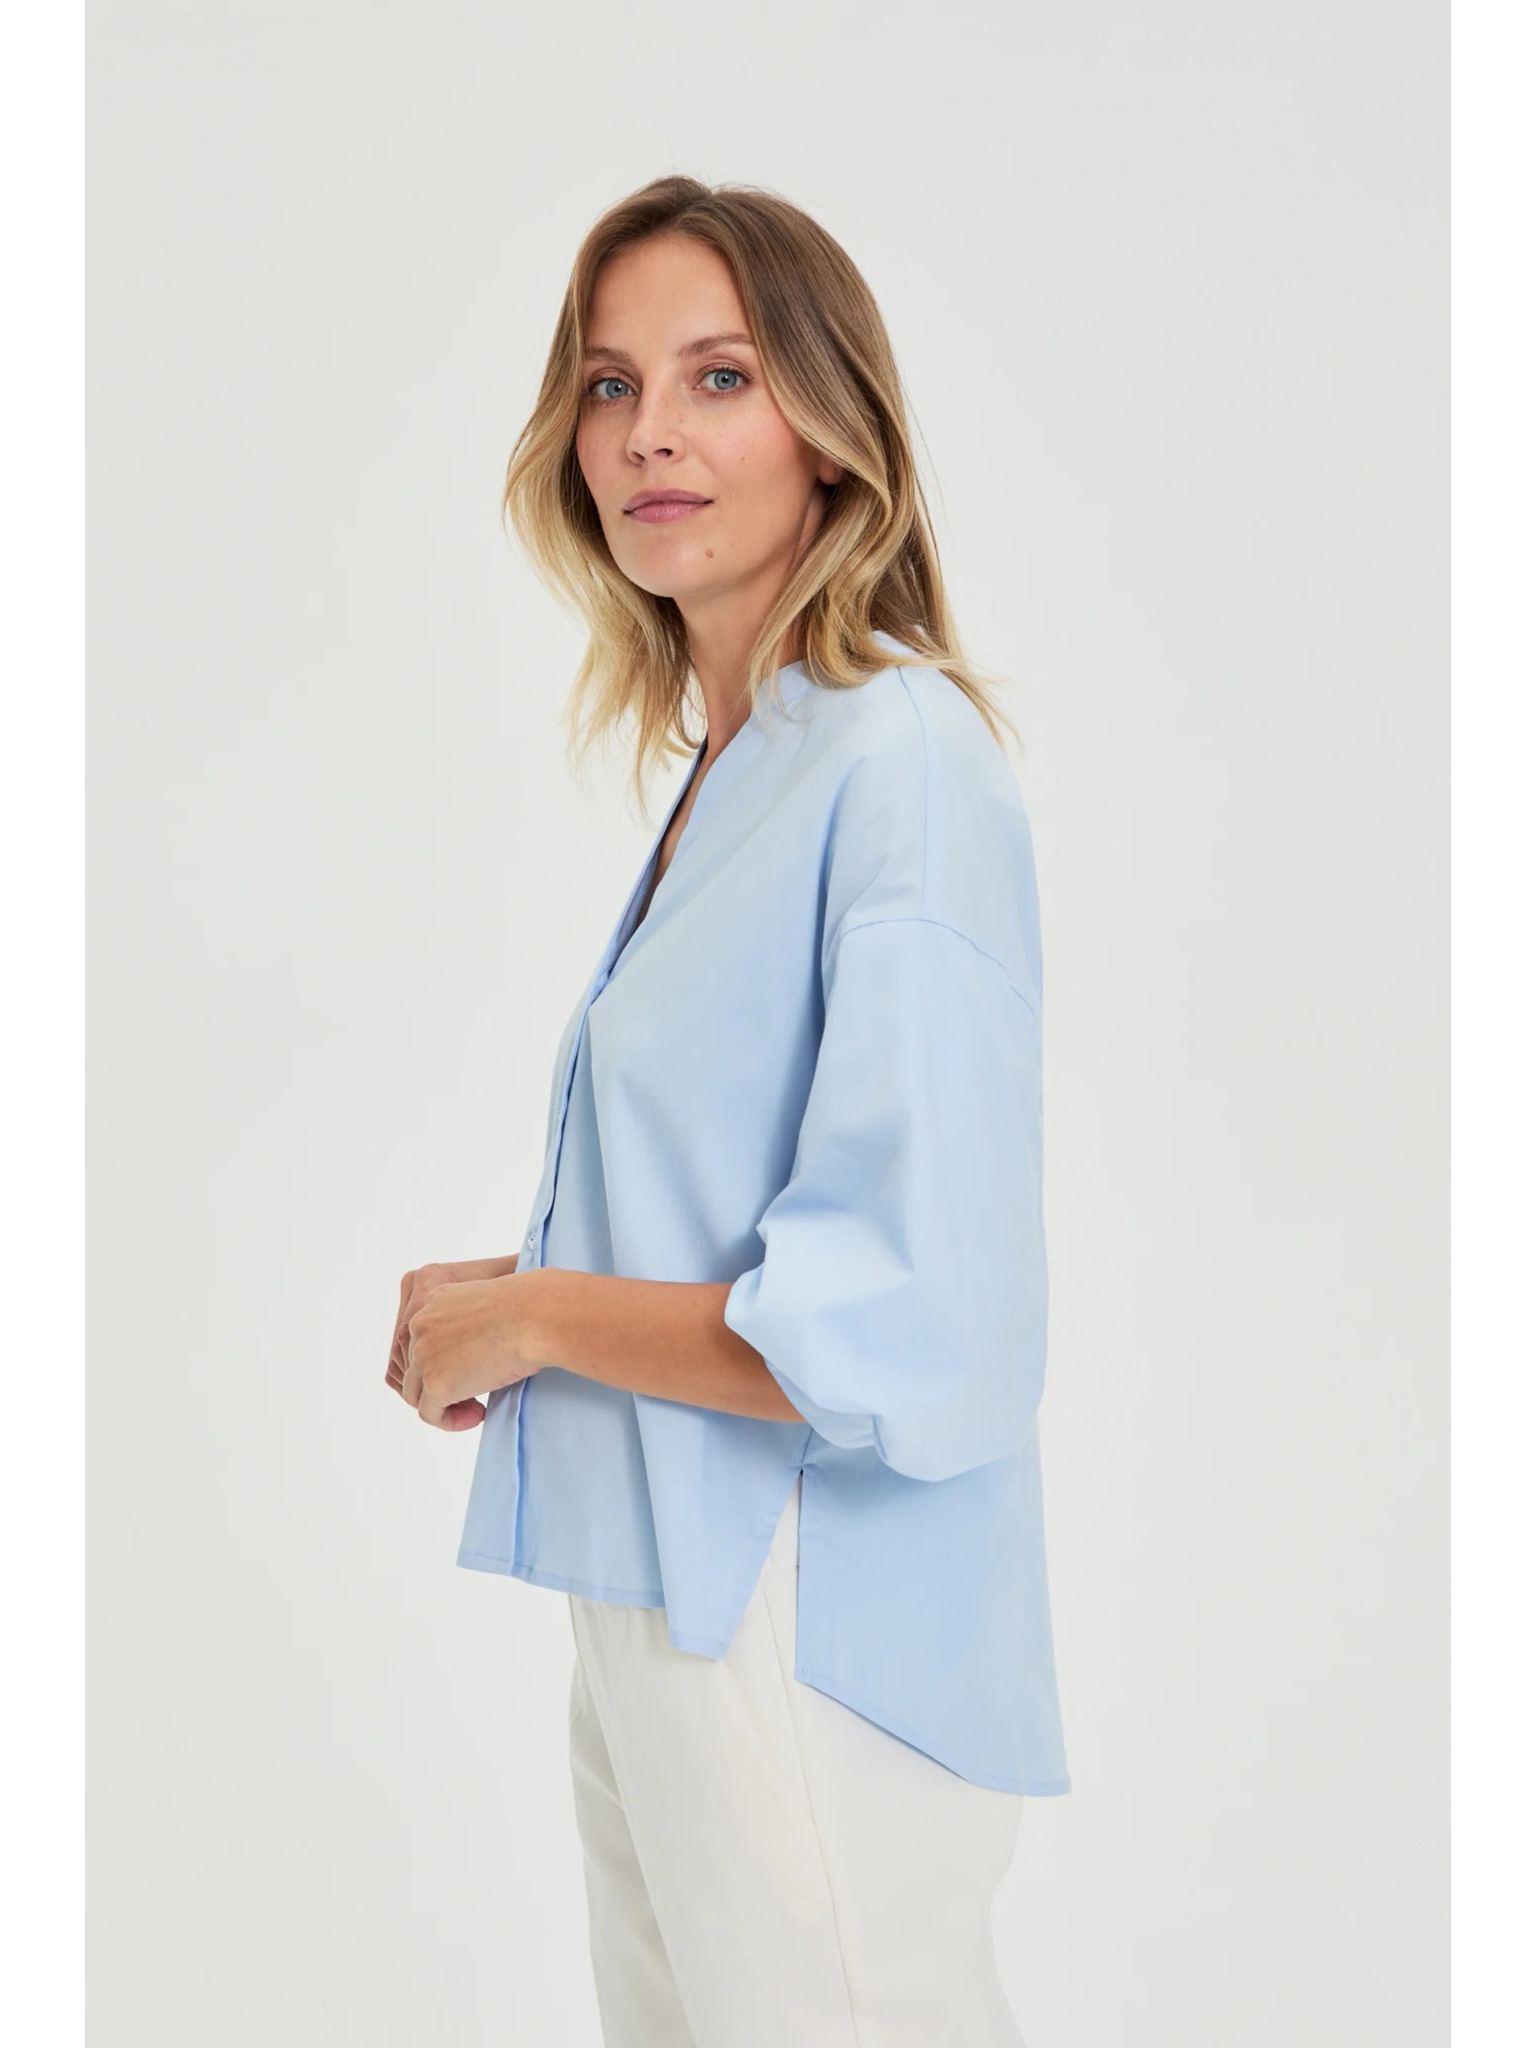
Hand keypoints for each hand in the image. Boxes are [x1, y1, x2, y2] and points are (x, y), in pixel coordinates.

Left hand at [386, 1255, 519, 1428]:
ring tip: (476, 1408)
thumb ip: (475, 1323)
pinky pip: (430, 1414)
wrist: (537, 1315)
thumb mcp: (492, 1305)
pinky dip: (451, 1421)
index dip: (445, 1360)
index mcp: (436, 1299)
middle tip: (477, 1392)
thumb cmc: (530, 1307)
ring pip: (417, 1393)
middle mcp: (421, 1324)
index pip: (424, 1339)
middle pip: (417, 1366)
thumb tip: (479, 1349)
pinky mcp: (436, 1383)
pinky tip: (478, 1415)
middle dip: (444, 1383)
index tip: (474, 1369)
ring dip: (445, 1405)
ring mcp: (424, 1354)